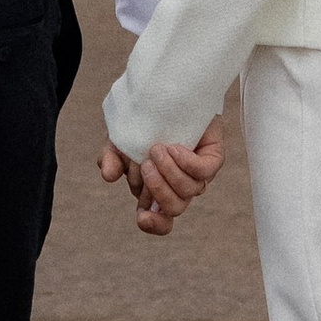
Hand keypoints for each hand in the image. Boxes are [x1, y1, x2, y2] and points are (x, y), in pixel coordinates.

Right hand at [98, 118, 225, 238]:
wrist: (168, 96)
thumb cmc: (144, 125)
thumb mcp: (120, 142)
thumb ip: (110, 159)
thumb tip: (108, 176)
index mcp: (159, 190)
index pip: (161, 220)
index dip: (154, 224)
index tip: (142, 217)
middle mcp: (180, 187)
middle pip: (174, 208)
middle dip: (157, 189)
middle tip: (145, 164)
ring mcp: (198, 175)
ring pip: (189, 190)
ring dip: (169, 171)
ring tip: (156, 148)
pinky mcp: (213, 159)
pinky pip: (202, 172)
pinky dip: (185, 162)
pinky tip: (173, 147)